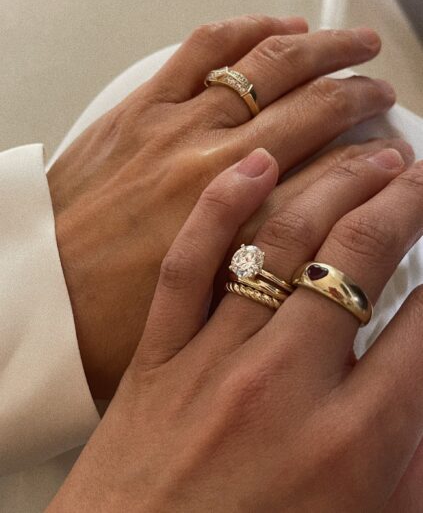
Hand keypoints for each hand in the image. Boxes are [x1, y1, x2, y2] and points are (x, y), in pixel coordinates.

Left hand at [47, 14, 399, 397]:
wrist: (36, 296)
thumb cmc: (111, 323)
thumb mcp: (210, 320)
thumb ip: (266, 278)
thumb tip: (311, 244)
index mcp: (239, 230)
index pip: (335, 176)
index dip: (375, 164)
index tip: (395, 160)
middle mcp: (218, 168)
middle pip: (315, 111)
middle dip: (362, 96)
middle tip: (386, 93)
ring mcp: (178, 128)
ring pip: (270, 64)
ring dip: (323, 48)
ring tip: (355, 44)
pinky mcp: (142, 109)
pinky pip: (206, 49)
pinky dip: (250, 30)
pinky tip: (280, 26)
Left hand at [48, 148, 422, 510]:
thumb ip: (407, 462)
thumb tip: (418, 396)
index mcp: (351, 440)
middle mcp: (285, 382)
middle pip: (360, 255)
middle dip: (405, 201)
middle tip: (422, 176)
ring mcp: (215, 358)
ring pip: (285, 241)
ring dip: (336, 186)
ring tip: (370, 157)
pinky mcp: (158, 351)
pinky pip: (190, 262)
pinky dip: (221, 206)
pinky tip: (256, 165)